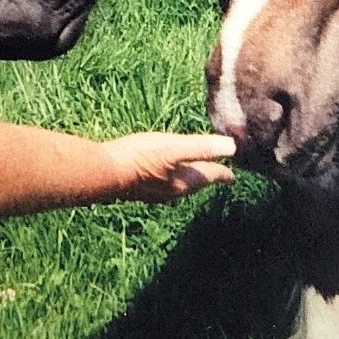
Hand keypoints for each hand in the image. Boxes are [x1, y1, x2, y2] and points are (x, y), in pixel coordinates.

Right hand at [101, 131, 237, 202]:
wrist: (105, 172)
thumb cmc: (140, 158)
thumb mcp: (174, 148)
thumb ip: (202, 147)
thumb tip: (232, 147)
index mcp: (185, 182)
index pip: (211, 176)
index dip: (224, 173)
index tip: (233, 175)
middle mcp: (173, 191)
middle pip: (197, 183)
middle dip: (207, 175)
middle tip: (217, 171)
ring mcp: (156, 192)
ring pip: (180, 184)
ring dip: (190, 176)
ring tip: (193, 171)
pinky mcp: (141, 187)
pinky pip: (164, 182)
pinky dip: (172, 175)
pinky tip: (163, 171)